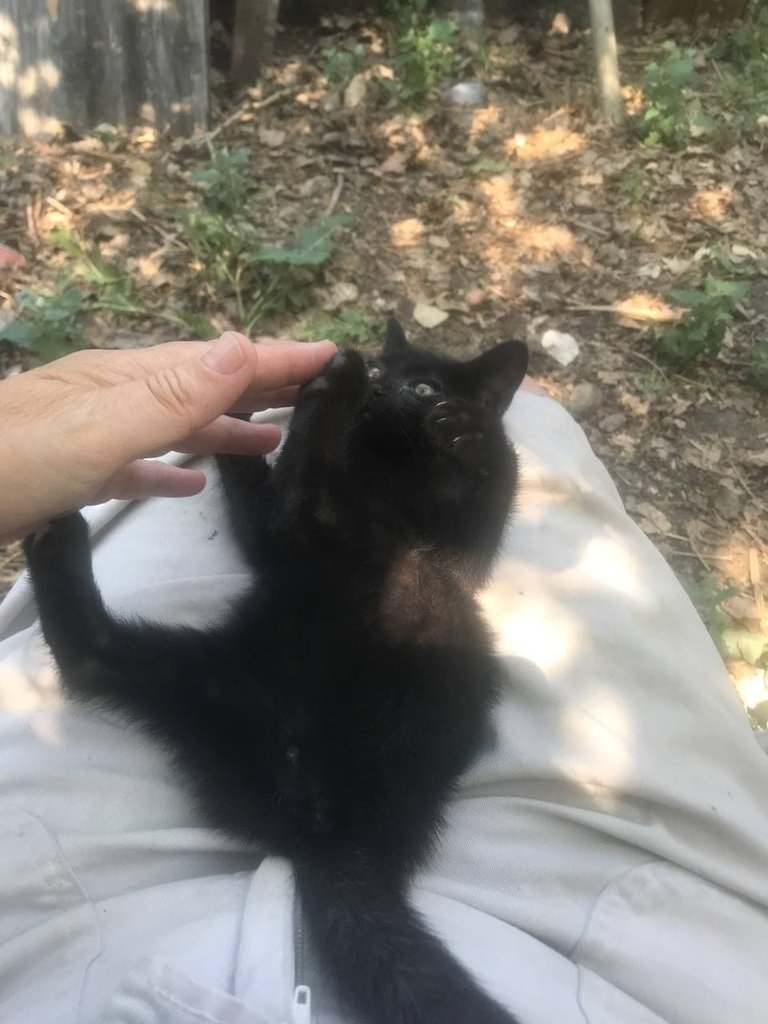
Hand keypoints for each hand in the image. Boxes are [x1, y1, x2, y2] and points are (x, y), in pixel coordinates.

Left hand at [0, 332, 336, 542]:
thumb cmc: (13, 463)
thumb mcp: (97, 429)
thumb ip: (170, 395)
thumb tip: (242, 346)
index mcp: (128, 380)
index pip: (219, 362)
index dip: (277, 358)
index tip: (334, 354)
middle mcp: (116, 397)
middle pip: (203, 384)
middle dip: (261, 383)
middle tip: (319, 389)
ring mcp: (93, 432)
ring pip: (177, 423)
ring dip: (227, 425)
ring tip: (275, 437)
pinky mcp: (74, 471)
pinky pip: (140, 463)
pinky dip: (173, 467)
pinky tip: (190, 482)